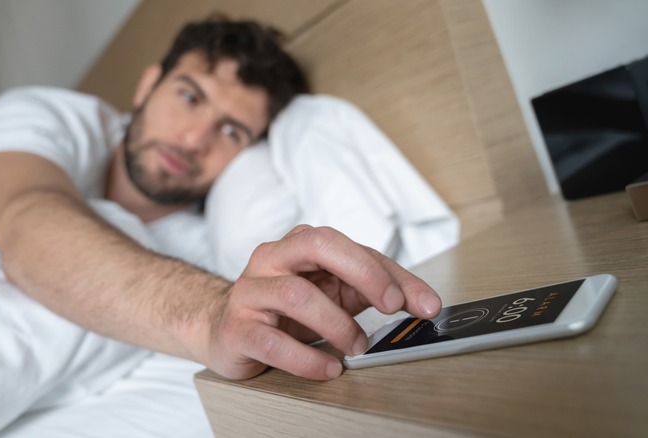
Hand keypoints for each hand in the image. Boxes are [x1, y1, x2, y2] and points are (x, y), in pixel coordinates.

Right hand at [205, 225, 440, 379]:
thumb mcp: (331, 291)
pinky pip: (272, 342)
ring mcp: (251, 291)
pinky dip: (307, 359)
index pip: (351, 246)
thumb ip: (371, 290)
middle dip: (364, 274)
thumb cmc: (285, 308)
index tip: (423, 302)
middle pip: (319, 246)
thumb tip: (421, 302)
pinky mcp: (237, 328)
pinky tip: (329, 368)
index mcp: (300, 244)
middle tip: (392, 306)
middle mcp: (272, 258)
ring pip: (296, 295)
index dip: (390, 273)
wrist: (224, 328)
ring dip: (338, 325)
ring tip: (357, 345)